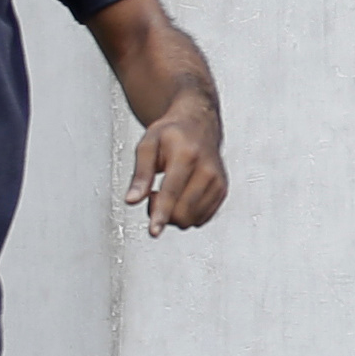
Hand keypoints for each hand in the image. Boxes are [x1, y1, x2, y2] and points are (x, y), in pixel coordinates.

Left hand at [126, 106, 227, 234]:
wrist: (199, 123)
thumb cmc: (171, 134)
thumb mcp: (147, 146)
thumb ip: (140, 175)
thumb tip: (132, 200)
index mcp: (187, 155)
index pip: (172, 192)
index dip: (160, 214)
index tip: (154, 232)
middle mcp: (207, 169)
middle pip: (182, 211)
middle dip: (162, 212)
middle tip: (153, 194)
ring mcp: (218, 182)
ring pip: (191, 219)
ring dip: (174, 214)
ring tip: (168, 192)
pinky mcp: (222, 191)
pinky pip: (201, 218)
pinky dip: (187, 213)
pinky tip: (181, 197)